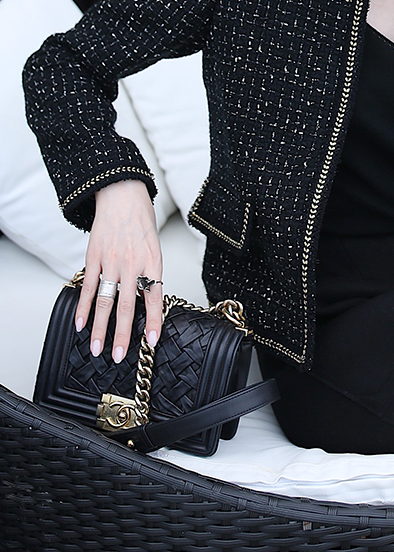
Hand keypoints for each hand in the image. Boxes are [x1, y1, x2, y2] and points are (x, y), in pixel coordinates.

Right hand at [75, 179, 163, 362]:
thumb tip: (147, 303)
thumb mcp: (155, 248)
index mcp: (152, 262)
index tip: (152, 341)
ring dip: (99, 327)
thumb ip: (150, 274)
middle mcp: (132, 264)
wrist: (123, 196)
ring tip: (97, 348)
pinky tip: (80, 323)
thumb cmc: (141, 223)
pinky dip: (82, 307)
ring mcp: (111, 261)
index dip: (154, 321)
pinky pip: (88, 286)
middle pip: (127, 305)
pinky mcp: (94, 257)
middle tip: (119, 355)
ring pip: (104, 301)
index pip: (154, 297)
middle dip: (123, 334)